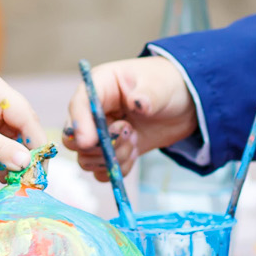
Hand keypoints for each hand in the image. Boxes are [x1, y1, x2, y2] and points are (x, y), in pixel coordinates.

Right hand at [63, 56, 195, 179]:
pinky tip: (135, 152)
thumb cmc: (166, 84)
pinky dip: (118, 169)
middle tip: (129, 132)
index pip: (79, 105)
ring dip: (112, 157)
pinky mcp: (112, 151)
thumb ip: (148, 95)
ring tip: (135, 139)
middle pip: (73, 139)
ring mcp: (101, 134)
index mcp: (100, 87)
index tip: (88, 141)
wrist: (182, 104)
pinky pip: (103, 171)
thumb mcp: (160, 86)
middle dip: (99, 145)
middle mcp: (93, 112)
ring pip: (87, 159)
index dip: (79, 124)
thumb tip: (138, 104)